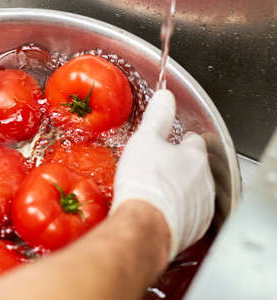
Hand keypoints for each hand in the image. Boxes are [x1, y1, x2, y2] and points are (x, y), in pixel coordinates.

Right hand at [111, 89, 214, 258]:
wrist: (144, 225)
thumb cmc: (144, 182)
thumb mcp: (144, 140)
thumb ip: (157, 117)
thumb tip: (165, 96)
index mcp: (194, 156)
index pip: (194, 141)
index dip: (181, 140)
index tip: (171, 142)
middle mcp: (204, 180)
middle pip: (195, 167)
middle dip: (180, 166)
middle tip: (159, 169)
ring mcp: (202, 205)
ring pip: (194, 191)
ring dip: (181, 189)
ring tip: (158, 191)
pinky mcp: (196, 227)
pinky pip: (189, 213)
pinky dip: (178, 210)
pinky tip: (161, 211)